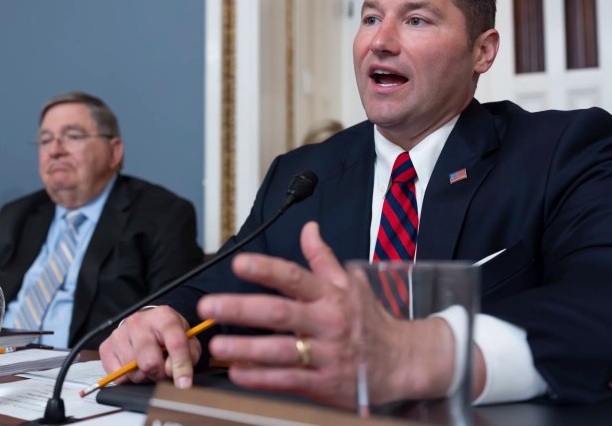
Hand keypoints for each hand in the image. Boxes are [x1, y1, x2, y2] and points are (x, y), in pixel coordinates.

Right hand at [98, 306, 201, 387]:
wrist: (146, 324)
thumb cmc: (168, 333)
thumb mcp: (187, 339)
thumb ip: (189, 354)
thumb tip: (174, 371)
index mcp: (163, 316)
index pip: (175, 343)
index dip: (181, 366)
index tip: (184, 383)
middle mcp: (138, 322)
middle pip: (149, 362)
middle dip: (159, 373)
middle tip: (162, 369)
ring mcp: (120, 333)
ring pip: (133, 372)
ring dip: (144, 375)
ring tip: (148, 364)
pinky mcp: (106, 346)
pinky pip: (117, 375)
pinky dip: (128, 377)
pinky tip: (135, 366)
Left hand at [197, 221, 458, 407]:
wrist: (401, 361)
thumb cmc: (369, 319)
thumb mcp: (351, 284)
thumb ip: (323, 258)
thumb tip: (308, 228)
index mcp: (330, 295)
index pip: (294, 277)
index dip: (266, 269)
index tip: (238, 263)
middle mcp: (326, 322)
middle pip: (280, 313)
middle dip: (241, 309)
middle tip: (210, 307)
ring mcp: (325, 354)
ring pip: (280, 351)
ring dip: (246, 348)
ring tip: (216, 345)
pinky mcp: (325, 383)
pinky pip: (289, 381)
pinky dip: (262, 378)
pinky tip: (238, 374)